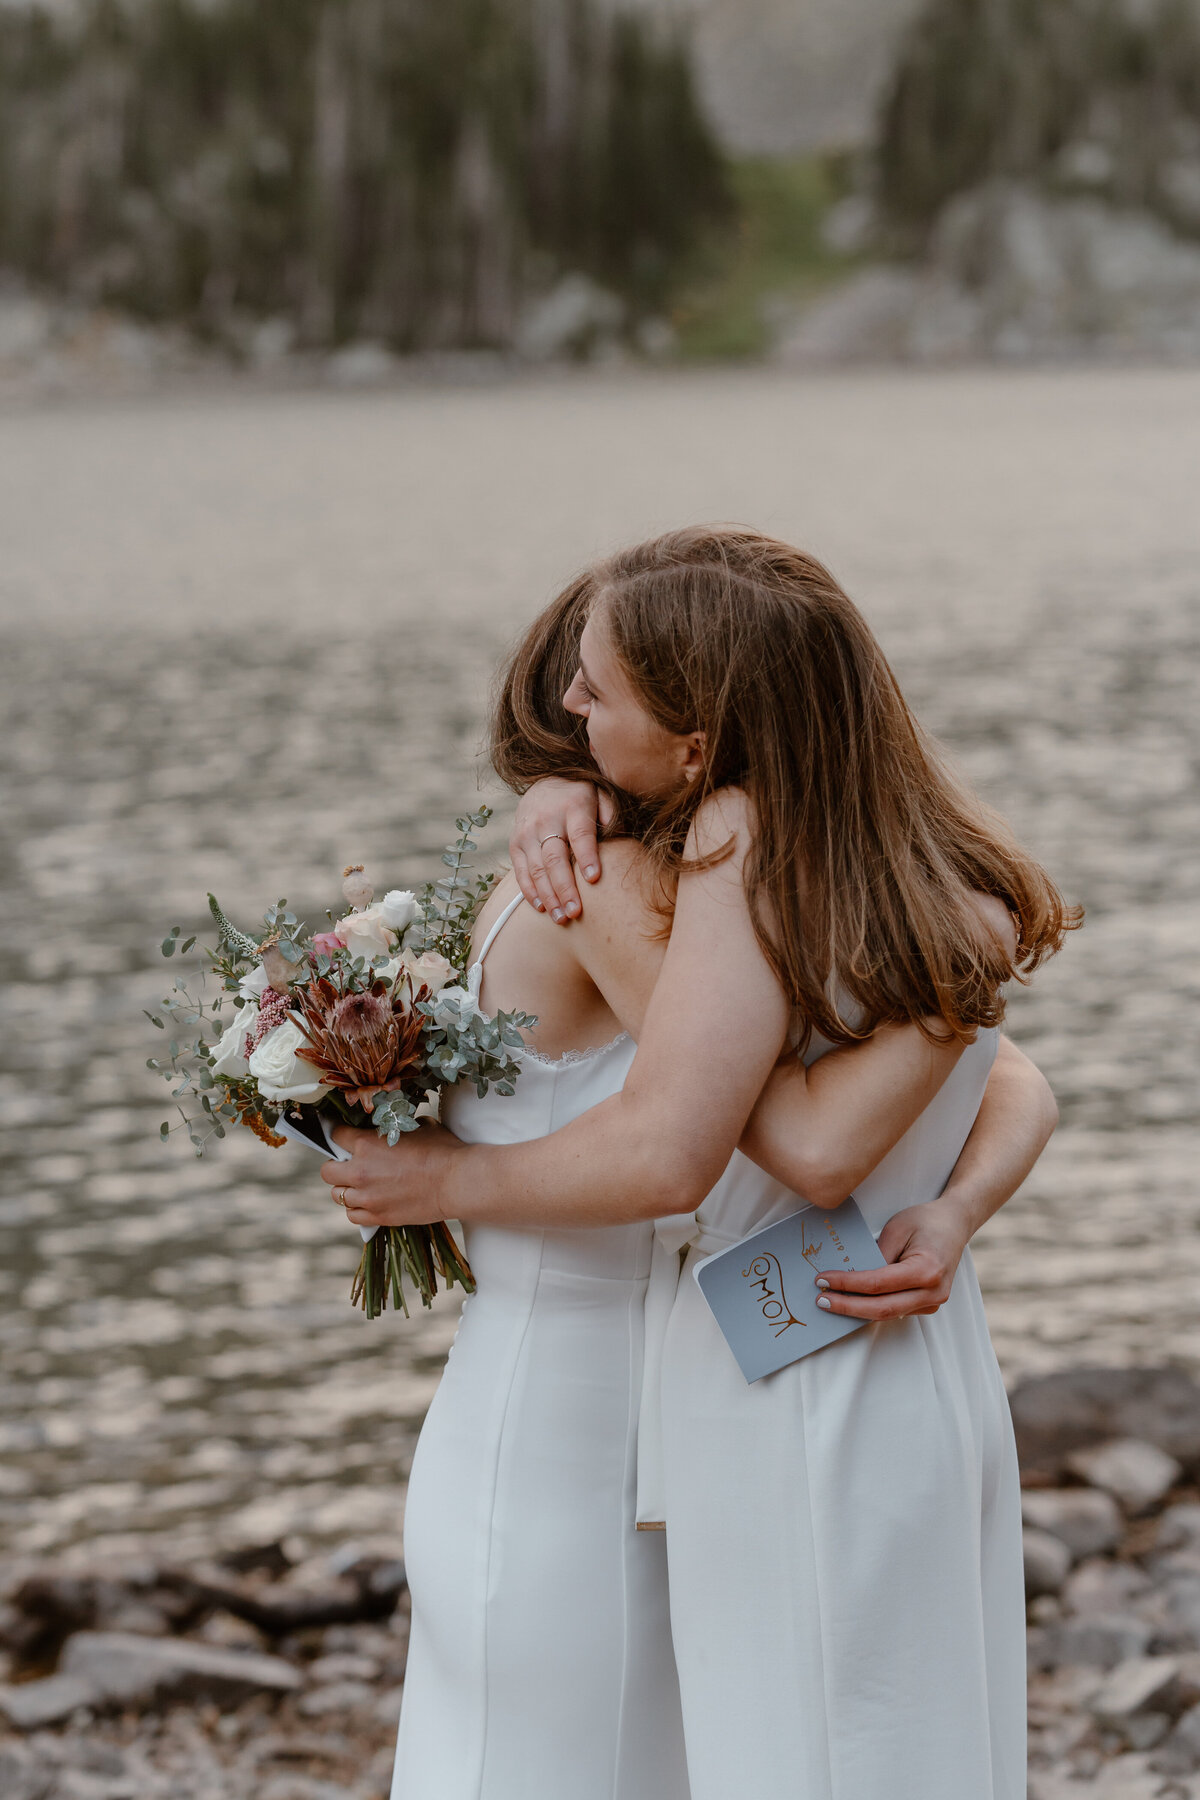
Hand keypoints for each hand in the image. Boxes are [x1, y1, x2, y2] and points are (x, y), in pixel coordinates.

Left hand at [320, 1122, 460, 1227]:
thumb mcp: (417, 1127)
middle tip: (352, 1165)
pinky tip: (370, 1202)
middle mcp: (360, 1171)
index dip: (341, 1136)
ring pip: (337, 1195)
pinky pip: (352, 1216)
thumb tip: (393, 1126)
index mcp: (366, 1144)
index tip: (346, 1139)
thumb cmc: (442, 1150)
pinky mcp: (378, 1216)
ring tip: (363, 1185)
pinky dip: (357, 1209)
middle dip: (337, 1166)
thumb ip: (395, 1129)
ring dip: (347, 1189)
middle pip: (327, 1171)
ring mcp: (367, 1197)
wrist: (457, 1181)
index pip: (335, 1136)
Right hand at [509, 779, 612, 921]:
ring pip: (537, 869)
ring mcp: (527, 832)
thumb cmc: (581, 796)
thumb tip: (617, 836)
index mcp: (573, 807)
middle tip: (575, 913)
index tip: (594, 879)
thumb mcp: (600, 794)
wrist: (546, 780)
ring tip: (561, 918)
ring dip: (548, 896)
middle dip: (565, 888)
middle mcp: (546, 820)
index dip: (587, 856)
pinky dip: (530, 890)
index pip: (580, 834)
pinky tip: (541, 907)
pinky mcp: (516, 843)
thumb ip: (610, 813)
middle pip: (555, 858)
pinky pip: (521, 870)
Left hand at [813, 1197, 968, 1321]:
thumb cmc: (926, 1221)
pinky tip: (852, 1300)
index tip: (823, 1280)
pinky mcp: (928, 1305)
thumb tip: (853, 1276)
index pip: (877, 1284)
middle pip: (881, 1309)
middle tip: (821, 1300)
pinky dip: (872, 1307)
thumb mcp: (897, 1228)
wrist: (954, 1224)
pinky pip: (896, 1310)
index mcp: (927, 1270)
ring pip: (887, 1313)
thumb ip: (877, 1254)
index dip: (847, 1285)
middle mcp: (933, 1292)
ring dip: (857, 1310)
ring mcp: (933, 1302)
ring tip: (831, 1300)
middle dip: (847, 1306)